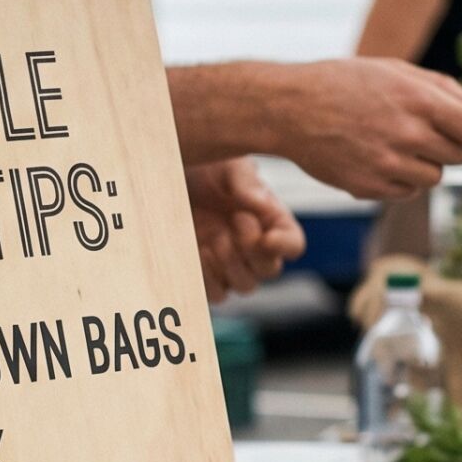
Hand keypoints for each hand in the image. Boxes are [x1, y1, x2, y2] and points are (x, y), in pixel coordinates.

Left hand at [186, 158, 305, 302]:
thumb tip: (260, 204)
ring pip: (245, 286)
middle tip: (236, 219)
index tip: (268, 238)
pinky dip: (209, 278)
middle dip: (252, 248)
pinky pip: (217, 295)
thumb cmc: (206, 170)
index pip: (293, 245)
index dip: (285, 247)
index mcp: (272, 221)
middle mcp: (257, 248)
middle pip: (270, 271)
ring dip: (231, 264)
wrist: (167, 181)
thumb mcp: (228, 166)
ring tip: (214, 237)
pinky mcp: (208, 277)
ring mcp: (232, 266)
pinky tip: (199, 250)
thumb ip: (246, 182)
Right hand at [273, 58, 461, 199]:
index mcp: (419, 101)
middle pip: (461, 156)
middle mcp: (408, 135)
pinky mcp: (372, 188)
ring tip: (398, 145)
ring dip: (425, 164)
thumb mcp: (395, 70)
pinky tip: (381, 159)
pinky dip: (402, 179)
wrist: (292, 109)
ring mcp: (389, 165)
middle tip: (424, 133)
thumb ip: (444, 87)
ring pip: (436, 177)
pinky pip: (409, 191)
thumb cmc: (346, 84)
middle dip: (450, 145)